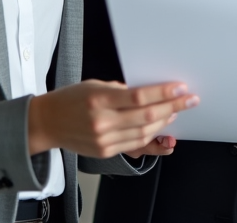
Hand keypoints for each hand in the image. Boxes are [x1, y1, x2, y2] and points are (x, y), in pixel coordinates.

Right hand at [28, 79, 197, 158]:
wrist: (47, 122)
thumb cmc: (71, 99)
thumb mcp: (94, 85)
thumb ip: (121, 90)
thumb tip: (149, 94)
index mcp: (99, 98)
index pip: (140, 96)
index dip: (164, 93)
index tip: (181, 88)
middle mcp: (102, 121)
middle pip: (146, 116)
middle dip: (173, 107)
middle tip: (189, 100)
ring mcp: (104, 139)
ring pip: (144, 133)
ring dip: (164, 123)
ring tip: (176, 112)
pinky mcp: (105, 151)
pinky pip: (134, 146)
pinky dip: (152, 139)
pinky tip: (163, 132)